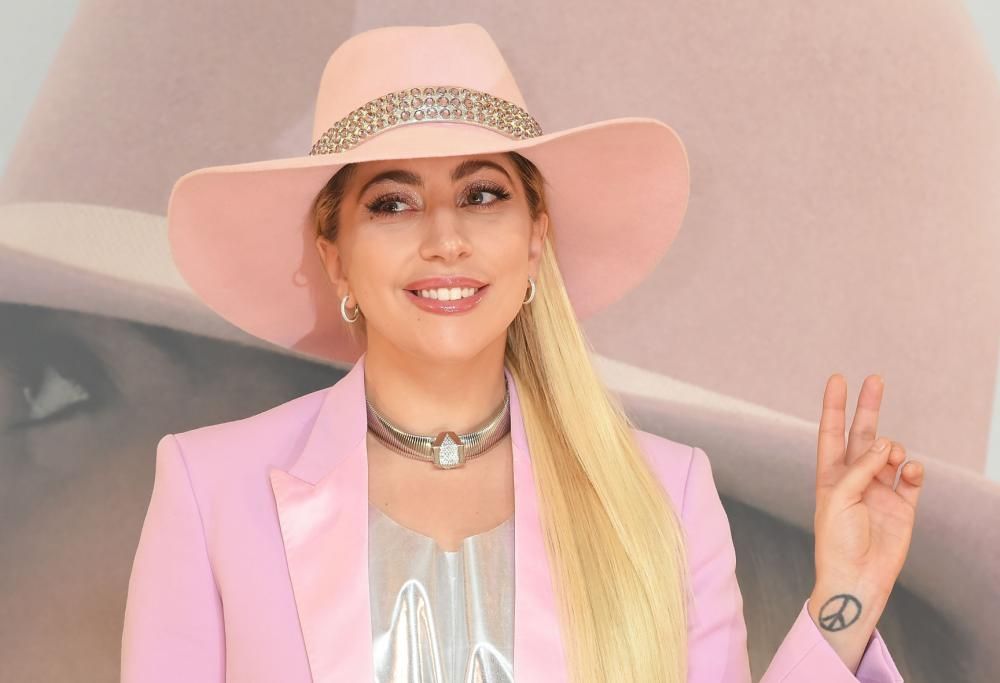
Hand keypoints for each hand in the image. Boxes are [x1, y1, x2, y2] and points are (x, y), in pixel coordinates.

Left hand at [807, 374, 924, 670]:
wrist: (856, 578)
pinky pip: (912, 478)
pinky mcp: (903, 506)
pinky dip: (914, 469)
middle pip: (863, 434)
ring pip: (890, 454)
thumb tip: (884, 443)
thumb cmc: (836, 540)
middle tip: (875, 379)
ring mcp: (880, 490)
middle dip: (868, 407)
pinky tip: (911, 469)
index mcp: (830, 475)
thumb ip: (859, 468)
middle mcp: (855, 478)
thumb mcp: (837, 498)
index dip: (834, 406)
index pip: (832, 433)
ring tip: (892, 456)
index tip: (837, 379)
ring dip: (893, 448)